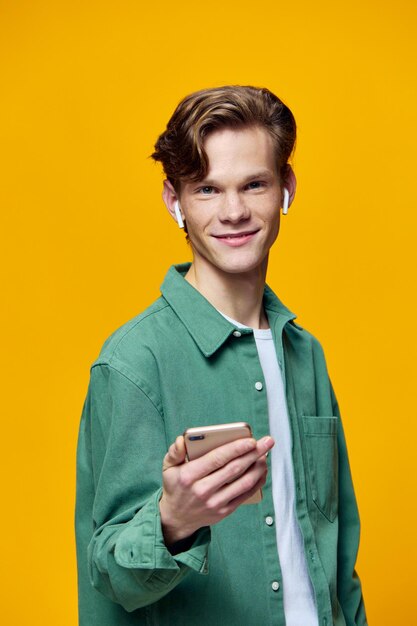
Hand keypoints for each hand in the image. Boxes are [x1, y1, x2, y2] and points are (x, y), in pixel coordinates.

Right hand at [159, 434, 273, 545]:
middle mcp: (202, 490)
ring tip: (266, 455)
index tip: (251, 440)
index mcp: (189, 476)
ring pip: (243, 483)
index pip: (216, 459)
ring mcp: (215, 503)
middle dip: (253, 454)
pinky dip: (256, 482)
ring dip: (258, 468)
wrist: (176, 518)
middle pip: (234, 469)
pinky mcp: (224, 511)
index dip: (236, 449)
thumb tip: (182, 439)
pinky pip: (245, 495)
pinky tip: (262, 471)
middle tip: (267, 442)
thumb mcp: (168, 467)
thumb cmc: (176, 486)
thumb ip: (174, 451)